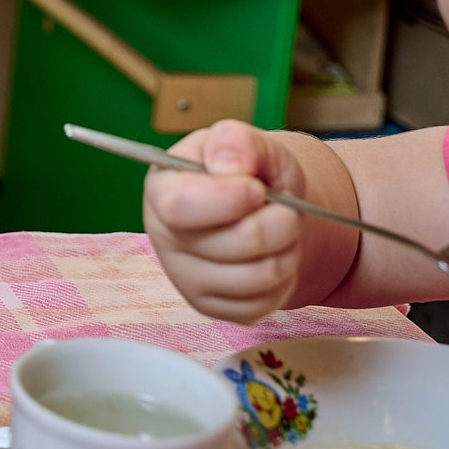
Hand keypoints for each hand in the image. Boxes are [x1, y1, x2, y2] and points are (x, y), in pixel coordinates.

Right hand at [142, 120, 307, 323]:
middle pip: (235, 243)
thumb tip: (229, 166)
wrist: (259, 205)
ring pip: (258, 276)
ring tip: (280, 229)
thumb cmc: (247, 171)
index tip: (258, 187)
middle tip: (285, 206)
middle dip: (279, 221)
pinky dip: (284, 278)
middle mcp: (163, 236)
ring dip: (287, 249)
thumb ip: (236, 141)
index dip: (228, 198)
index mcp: (161, 188)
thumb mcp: (247, 142)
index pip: (179, 205)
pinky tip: (271, 255)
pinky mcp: (211, 307)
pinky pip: (264, 304)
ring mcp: (185, 278)